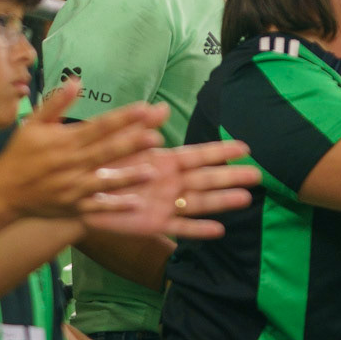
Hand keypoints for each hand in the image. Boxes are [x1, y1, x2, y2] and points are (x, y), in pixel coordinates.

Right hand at [0, 87, 171, 220]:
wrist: (3, 193)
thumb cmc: (20, 154)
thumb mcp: (33, 123)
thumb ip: (56, 103)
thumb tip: (77, 81)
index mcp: (64, 142)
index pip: (99, 126)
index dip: (122, 118)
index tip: (144, 109)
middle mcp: (71, 165)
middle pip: (107, 152)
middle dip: (132, 143)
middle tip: (157, 136)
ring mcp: (73, 189)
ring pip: (105, 181)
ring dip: (129, 176)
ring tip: (152, 170)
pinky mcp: (73, 208)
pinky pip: (97, 208)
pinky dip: (116, 206)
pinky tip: (136, 203)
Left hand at [86, 137, 258, 239]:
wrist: (81, 195)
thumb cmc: (103, 165)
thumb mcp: (122, 141)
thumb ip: (141, 127)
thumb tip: (162, 108)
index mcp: (165, 161)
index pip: (199, 154)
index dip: (222, 151)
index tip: (245, 147)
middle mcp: (171, 182)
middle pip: (207, 178)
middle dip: (231, 176)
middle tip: (258, 176)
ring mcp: (165, 204)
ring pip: (199, 202)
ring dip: (222, 201)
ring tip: (246, 200)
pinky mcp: (154, 225)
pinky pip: (180, 229)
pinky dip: (198, 231)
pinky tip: (219, 231)